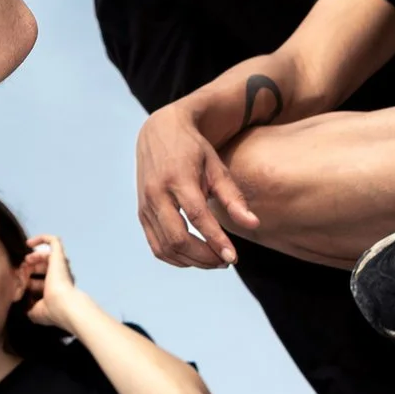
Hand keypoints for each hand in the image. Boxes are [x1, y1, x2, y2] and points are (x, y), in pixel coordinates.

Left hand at [21, 236, 87, 329]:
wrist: (63, 305)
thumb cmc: (51, 310)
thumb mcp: (36, 312)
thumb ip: (29, 308)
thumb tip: (24, 308)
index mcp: (56, 290)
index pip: (41, 282)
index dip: (28, 281)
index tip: (18, 285)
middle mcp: (61, 277)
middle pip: (42, 268)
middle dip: (28, 269)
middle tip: (18, 273)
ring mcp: (61, 266)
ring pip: (45, 256)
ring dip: (32, 258)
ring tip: (24, 263)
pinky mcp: (59, 256)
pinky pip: (53, 241)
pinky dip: (41, 239)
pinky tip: (29, 243)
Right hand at [134, 103, 255, 268]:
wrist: (159, 132)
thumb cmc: (193, 149)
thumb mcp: (216, 167)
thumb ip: (233, 197)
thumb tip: (253, 224)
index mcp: (177, 179)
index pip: (197, 216)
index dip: (215, 240)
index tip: (233, 257)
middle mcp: (156, 194)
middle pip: (177, 238)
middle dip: (204, 257)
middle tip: (226, 260)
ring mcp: (145, 205)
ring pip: (165, 248)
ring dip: (191, 261)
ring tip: (214, 260)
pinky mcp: (141, 214)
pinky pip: (156, 246)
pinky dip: (176, 258)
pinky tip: (194, 256)